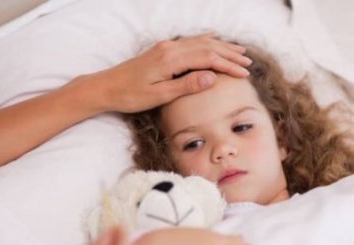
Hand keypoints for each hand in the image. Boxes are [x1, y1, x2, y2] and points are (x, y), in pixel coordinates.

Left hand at [83, 33, 251, 113]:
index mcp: (171, 59)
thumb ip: (186, 85)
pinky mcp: (161, 51)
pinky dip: (205, 42)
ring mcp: (165, 47)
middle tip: (248, 62)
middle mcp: (170, 48)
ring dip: (220, 46)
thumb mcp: (159, 95)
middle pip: (207, 47)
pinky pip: (189, 42)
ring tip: (238, 51)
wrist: (106, 87)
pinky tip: (212, 40)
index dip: (228, 65)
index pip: (208, 58)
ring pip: (199, 42)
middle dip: (229, 54)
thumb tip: (212, 77)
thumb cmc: (130, 95)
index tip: (244, 73)